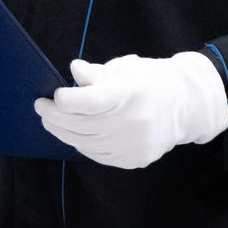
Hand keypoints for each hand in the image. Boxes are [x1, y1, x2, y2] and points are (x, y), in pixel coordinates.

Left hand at [34, 52, 227, 169]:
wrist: (187, 106)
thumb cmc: (152, 81)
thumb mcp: (127, 68)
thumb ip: (98, 73)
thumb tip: (74, 71)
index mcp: (131, 93)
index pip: (89, 101)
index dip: (65, 100)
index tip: (54, 94)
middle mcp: (133, 121)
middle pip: (82, 124)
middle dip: (55, 116)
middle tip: (41, 107)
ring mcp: (134, 144)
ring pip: (86, 143)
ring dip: (63, 132)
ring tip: (51, 121)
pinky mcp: (134, 159)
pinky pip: (98, 154)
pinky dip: (82, 144)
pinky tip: (74, 134)